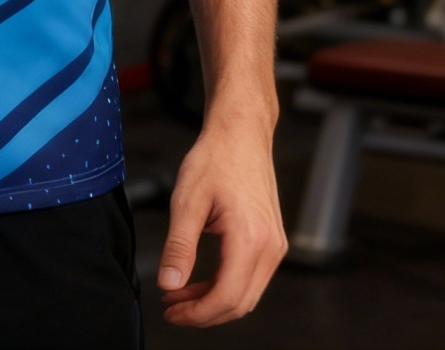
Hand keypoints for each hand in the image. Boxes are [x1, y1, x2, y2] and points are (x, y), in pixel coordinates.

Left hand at [157, 110, 285, 325]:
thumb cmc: (216, 158)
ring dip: (213, 300)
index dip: (197, 312)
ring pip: (247, 293)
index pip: (227, 296)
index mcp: (250, 238)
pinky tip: (199, 279)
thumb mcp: (187, 201)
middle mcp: (270, 247)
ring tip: (179, 294)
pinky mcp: (273, 240)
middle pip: (239, 302)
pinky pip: (251, 276)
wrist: (241, 133)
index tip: (171, 310)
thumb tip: (169, 284)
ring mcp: (275, 245)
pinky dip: (225, 285)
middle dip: (203, 312)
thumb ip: (179, 246)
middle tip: (171, 307)